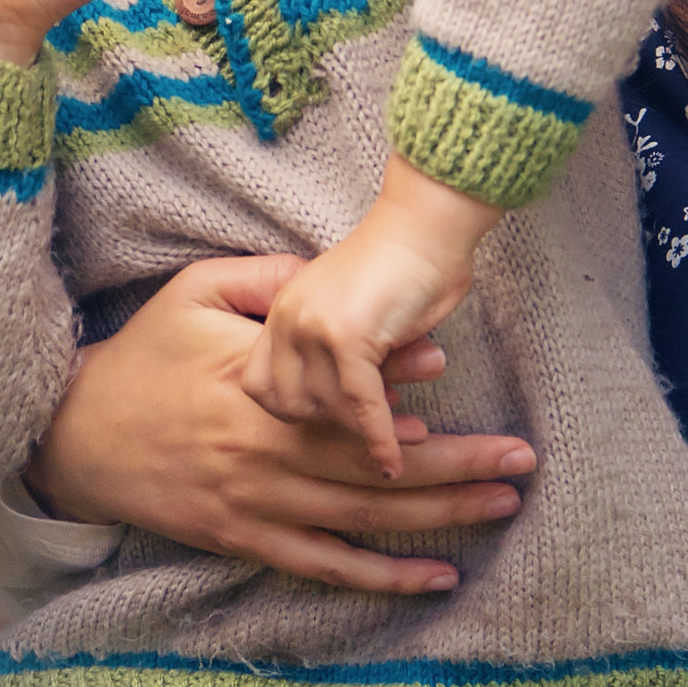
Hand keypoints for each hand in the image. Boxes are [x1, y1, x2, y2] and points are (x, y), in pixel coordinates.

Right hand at [27, 252, 536, 595]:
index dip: (398, 389)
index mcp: (253, 389)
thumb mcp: (191, 295)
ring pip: (362, 518)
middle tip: (521, 460)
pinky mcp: (246, 540)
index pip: (340, 393)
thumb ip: (264, 282)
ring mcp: (256, 506)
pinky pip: (326, 565)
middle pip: (374, 465)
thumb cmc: (140, 358)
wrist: (72, 437)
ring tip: (502, 506)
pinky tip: (436, 574)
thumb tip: (329, 281)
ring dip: (439, 517)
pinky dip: (382, 576)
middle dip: (455, 464)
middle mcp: (262, 454)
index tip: (456, 374)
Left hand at [243, 155, 503, 476]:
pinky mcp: (348, 337)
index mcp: (282, 311)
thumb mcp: (349, 311)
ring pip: (326, 409)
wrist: (428, 224)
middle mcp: (287, 319)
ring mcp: (313, 327)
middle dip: (325, 426)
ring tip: (392, 443)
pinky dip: (379, 440)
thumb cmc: (403, 266)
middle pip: (287, 404)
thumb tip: (345, 410)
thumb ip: (335, 353)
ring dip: (359, 432)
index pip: (259, 384)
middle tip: (363, 433)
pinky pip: (361, 405)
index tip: (328, 420)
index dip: (293, 410)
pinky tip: (392, 462)